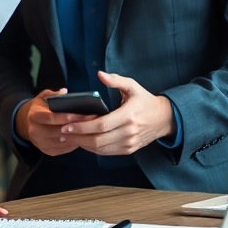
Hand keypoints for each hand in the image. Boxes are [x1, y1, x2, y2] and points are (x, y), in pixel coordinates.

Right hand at [16, 88, 94, 156]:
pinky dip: (75, 143)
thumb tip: (64, 92)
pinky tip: (84, 137)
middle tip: (93, 123)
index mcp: (34, 116)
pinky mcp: (47, 151)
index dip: (68, 117)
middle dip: (77, 127)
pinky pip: (64, 149)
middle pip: (59, 131)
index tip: (84, 114)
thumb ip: (52, 94)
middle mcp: (35, 131)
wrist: (27, 123)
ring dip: (78, 136)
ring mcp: (40, 143)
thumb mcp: (43, 97)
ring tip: (91, 130)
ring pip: (63, 141)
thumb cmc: (40, 108)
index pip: (52, 118)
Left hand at [60, 71, 175, 155]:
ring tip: (69, 138)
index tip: (67, 125)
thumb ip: (116, 80)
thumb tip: (100, 74)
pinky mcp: (129, 150)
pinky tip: (83, 142)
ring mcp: (129, 143)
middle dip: (77, 137)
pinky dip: (93, 149)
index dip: (82, 126)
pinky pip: (107, 152)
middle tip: (63, 133)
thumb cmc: (145, 101)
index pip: (101, 125)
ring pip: (101, 149)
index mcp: (128, 116)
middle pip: (98, 140)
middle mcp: (128, 132)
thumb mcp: (133, 86)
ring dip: (83, 145)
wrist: (164, 119)